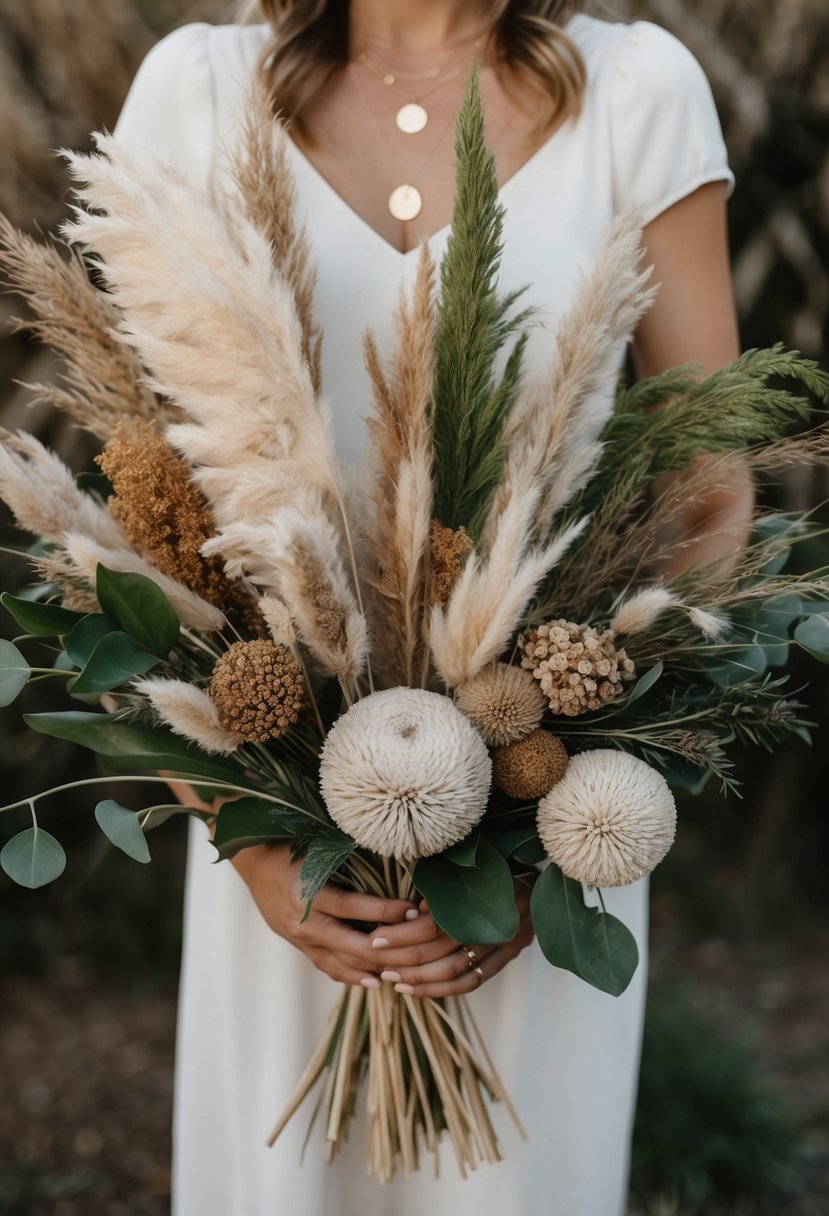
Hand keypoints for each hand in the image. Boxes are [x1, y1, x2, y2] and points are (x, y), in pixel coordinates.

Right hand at [231, 841, 419, 986]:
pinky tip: (375, 980)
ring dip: (375, 968)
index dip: (383, 910)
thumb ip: (347, 863)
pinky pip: (329, 967)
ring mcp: (300, 940)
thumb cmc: (292, 848)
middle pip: (351, 944)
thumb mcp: (316, 850)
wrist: (255, 863)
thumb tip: (390, 867)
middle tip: (418, 946)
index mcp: (306, 893)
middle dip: (388, 948)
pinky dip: (353, 975)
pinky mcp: (300, 947)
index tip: (412, 910)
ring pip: (343, 963)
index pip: (351, 906)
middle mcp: (302, 922)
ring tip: (406, 969)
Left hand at [370, 873, 536, 997]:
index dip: (403, 934)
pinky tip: (416, 990)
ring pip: (456, 973)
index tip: (376, 937)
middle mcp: (497, 925)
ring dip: (419, 979)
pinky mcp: (508, 957)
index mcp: (485, 897)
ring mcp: (505, 945)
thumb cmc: (499, 861)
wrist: (545, 874)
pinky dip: (442, 990)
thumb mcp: (472, 863)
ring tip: (391, 978)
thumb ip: (444, 885)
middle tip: (376, 960)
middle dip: (404, 958)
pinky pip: (472, 982)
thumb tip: (415, 910)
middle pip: (442, 951)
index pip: (436, 925)